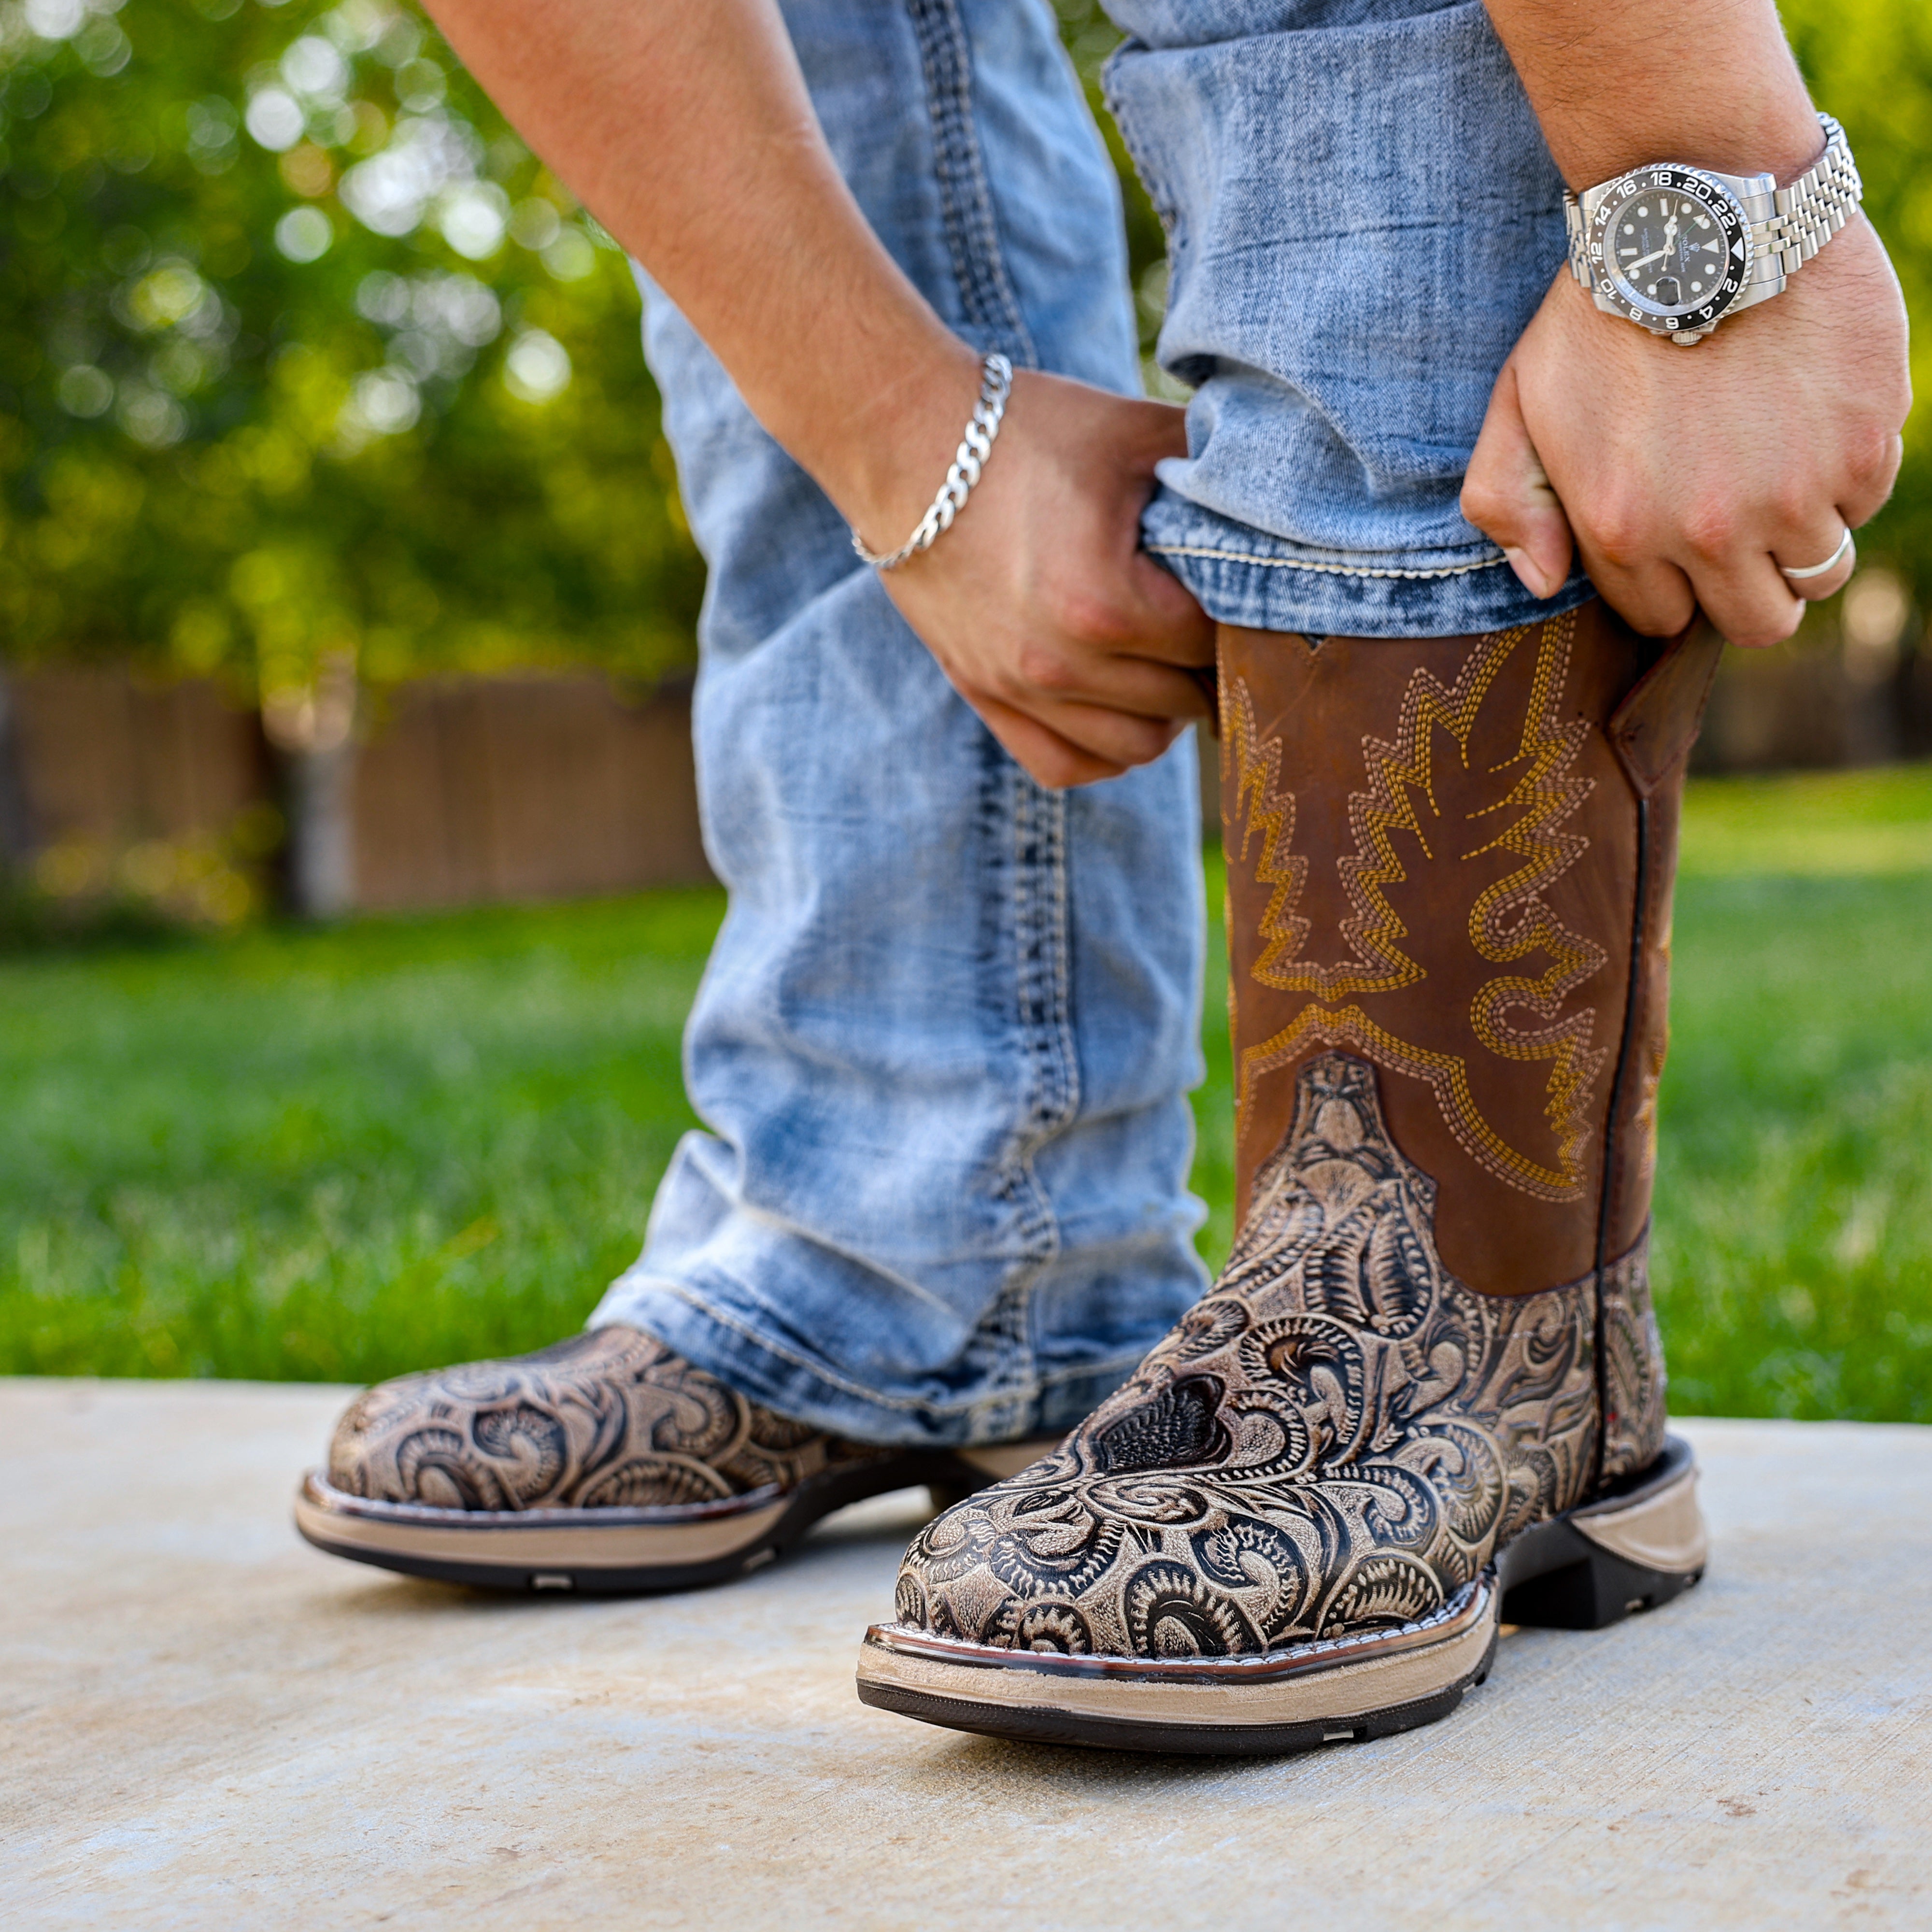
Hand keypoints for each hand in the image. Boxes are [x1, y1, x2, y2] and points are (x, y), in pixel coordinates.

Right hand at [864, 369, 1214, 788]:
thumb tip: (1286, 503)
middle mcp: (1061, 664)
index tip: (1247, 588)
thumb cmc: (1026, 431)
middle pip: (1186, 702)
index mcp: (1105, 603)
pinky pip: (1068, 765)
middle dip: (1212, 664)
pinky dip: (1106, 748)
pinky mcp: (984, 695)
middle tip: (1216, 620)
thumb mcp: (1134, 434)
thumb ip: (1215, 472)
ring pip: (1135, 747)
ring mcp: (1018, 689)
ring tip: (1169, 661)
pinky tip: (1120, 704)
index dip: (1245, 615)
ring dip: (1167, 712)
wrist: (905, 445)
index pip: (1215, 643)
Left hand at [1461, 215, 1909, 647]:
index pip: (1663, 617)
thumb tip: (1544, 583)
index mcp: (1624, 533)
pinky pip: (1867, 500)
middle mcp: (1710, 530)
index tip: (1680, 543)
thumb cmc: (1598, 310)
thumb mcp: (1518, 402)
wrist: (1697, 213)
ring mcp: (1795, 492)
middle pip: (1757, 621)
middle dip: (1749, 589)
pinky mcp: (1864, 443)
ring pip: (1820, 570)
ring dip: (1803, 538)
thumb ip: (1508, 503)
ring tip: (1779, 475)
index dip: (1674, 586)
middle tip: (1743, 534)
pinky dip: (1848, 474)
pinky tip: (1813, 419)